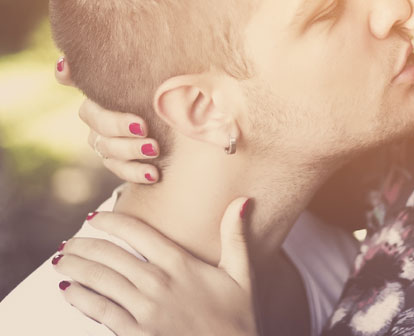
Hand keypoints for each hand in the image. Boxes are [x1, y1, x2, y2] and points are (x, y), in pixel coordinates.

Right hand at [55, 56, 161, 183]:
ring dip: (131, 151)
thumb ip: (130, 65)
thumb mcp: (159, 74)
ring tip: (155, 149)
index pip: (91, 103)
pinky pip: (117, 170)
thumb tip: (75, 62)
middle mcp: (99, 118)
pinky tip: (154, 174)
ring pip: (107, 149)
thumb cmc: (167, 87)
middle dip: (119, 128)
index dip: (102, 108)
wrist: (184, 116)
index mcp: (104, 94)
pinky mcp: (117, 161)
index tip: (136, 119)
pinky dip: (135, 173)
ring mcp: (105, 141)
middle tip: (145, 129)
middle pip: (98, 126)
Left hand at [55, 198, 257, 335]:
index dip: (111, 221)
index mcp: (181, 264)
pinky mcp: (136, 333)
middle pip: (110, 255)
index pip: (137, 232)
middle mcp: (158, 283)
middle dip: (84, 245)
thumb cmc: (238, 318)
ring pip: (99, 280)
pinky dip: (79, 298)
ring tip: (60, 260)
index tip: (94, 218)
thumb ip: (235, 236)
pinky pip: (99, 311)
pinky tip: (67, 290)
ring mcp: (145, 310)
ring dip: (75, 267)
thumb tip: (242, 200)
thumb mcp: (242, 274)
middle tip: (68, 242)